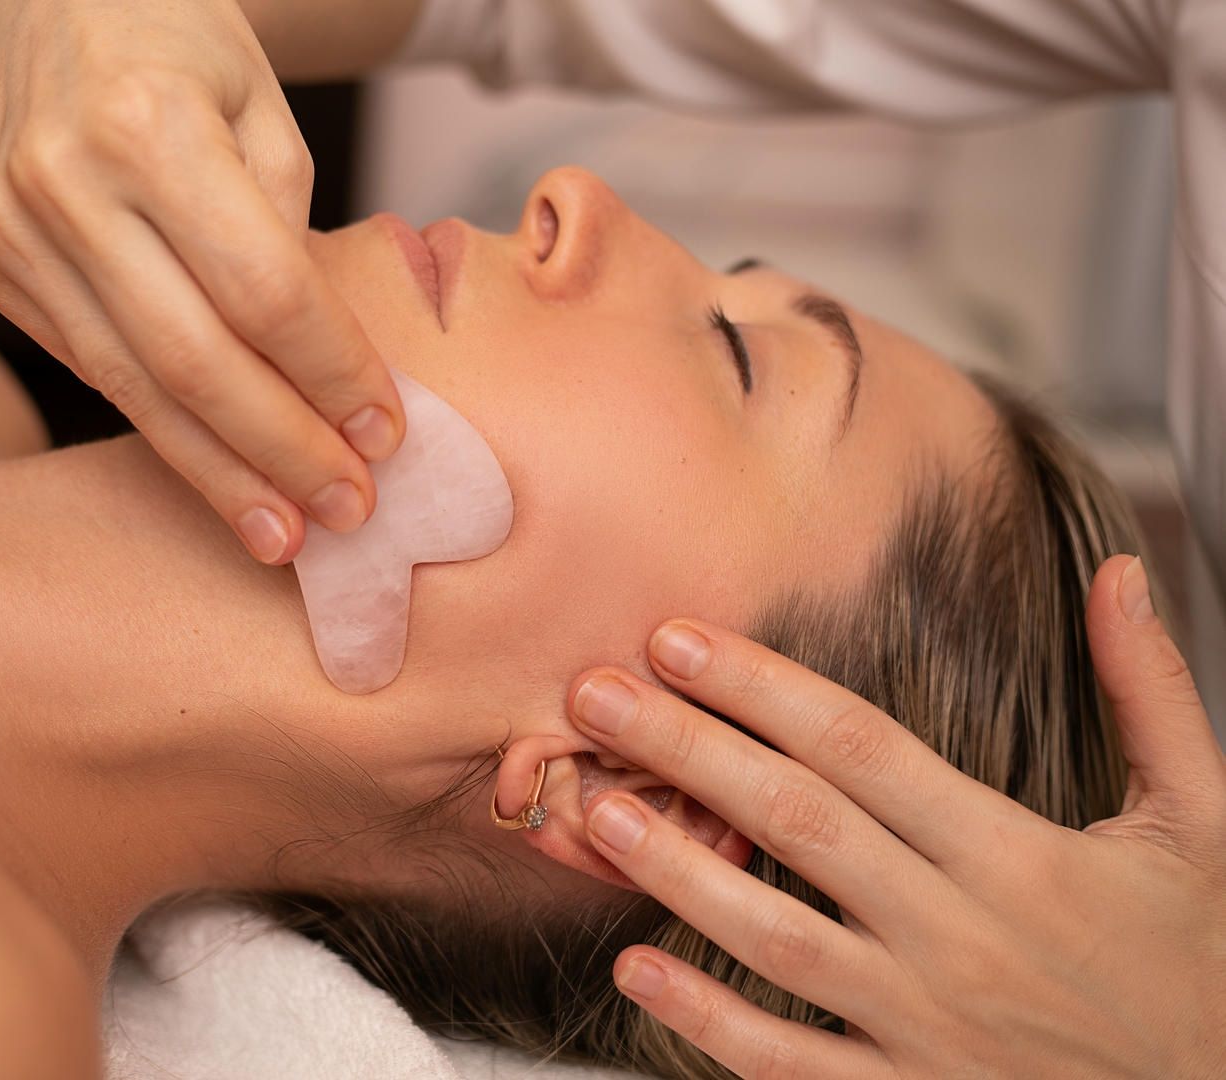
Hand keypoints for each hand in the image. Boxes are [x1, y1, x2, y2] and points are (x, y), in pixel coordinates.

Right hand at [0, 0, 404, 563]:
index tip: (387, 435)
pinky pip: (88, 365)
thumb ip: (288, 236)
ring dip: (217, 471)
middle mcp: (60, 179)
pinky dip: (159, 422)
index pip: (265, 289)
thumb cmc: (184, 49)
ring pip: (130, 385)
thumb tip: (316, 379)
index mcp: (149, 123)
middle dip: (281, 450)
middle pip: (193, 359)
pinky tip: (215, 468)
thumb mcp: (264, 111)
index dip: (331, 375)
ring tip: (284, 531)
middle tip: (349, 512)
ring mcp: (5, 225)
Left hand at [569, 555, 1225, 1077]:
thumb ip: (1151, 693)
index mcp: (1020, 856)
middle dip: (687, 750)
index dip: (762, 688)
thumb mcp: (1203, 821)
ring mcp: (929, 1026)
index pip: (864, 748)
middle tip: (595, 695)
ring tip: (596, 812)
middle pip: (800, 822)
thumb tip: (1122, 575)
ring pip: (779, 940)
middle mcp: (962, 935)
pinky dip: (712, 1022)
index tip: (680, 640)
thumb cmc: (1205, 964)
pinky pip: (794, 1065)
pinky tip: (639, 969)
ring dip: (680, 874)